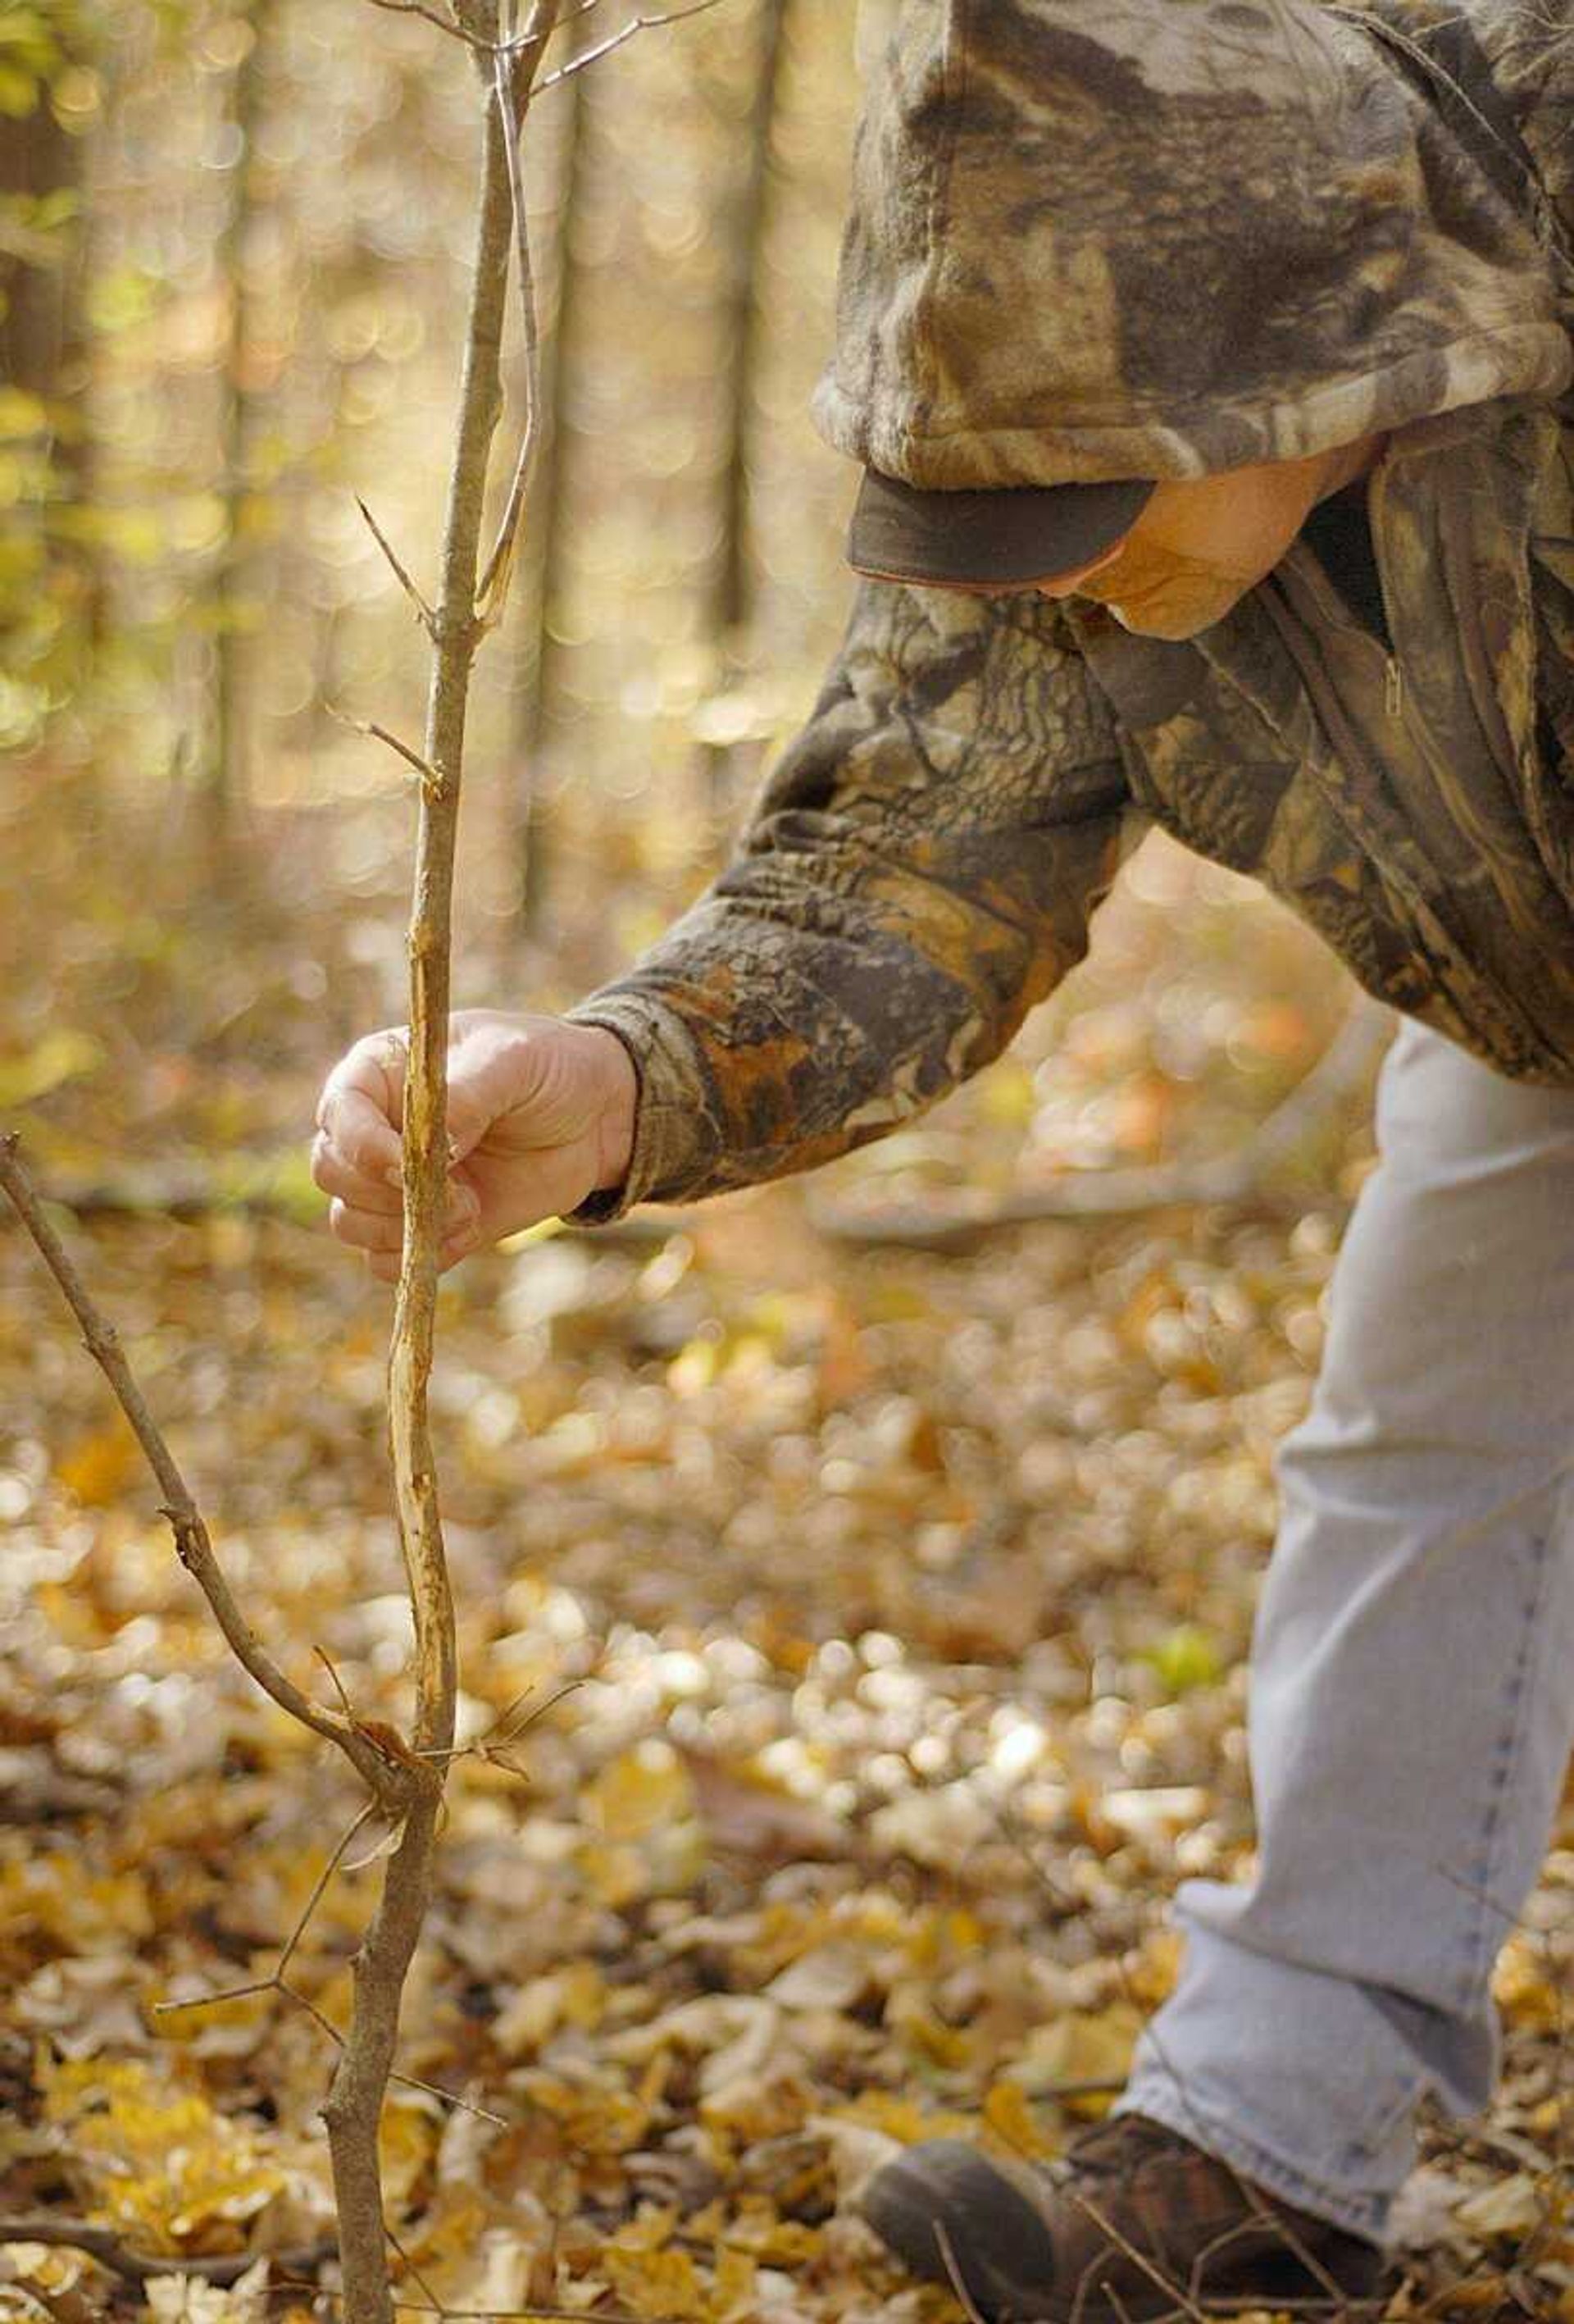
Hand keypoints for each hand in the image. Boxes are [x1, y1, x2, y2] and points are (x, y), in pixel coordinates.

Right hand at [312, 1009, 636, 1281]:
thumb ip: (468, 1094)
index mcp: (379, 1073)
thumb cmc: (548, 1067)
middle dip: (385, 1192)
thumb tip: (430, 1144)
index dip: (364, 1147)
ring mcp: (394, 1181)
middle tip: (454, 1190)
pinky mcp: (422, 1223)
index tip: (411, 1166)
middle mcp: (374, 1128)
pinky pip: (384, 1261)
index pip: (338, 1114)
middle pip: (332, 1173)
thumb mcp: (514, 1059)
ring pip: (350, 1222)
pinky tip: (469, 1229)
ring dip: (405, 1228)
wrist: (594, 1117)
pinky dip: (420, 1256)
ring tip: (470, 1206)